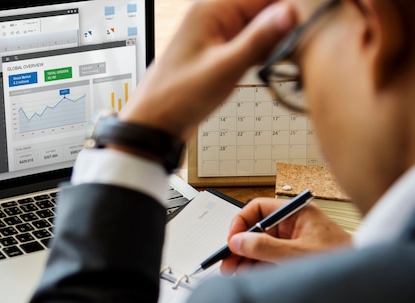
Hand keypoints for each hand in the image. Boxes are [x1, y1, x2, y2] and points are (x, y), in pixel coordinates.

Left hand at [120, 0, 294, 140]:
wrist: (154, 123)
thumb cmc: (176, 97)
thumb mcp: (223, 69)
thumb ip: (258, 40)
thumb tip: (289, 12)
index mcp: (212, 9)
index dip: (292, 5)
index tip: (316, 18)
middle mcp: (216, 15)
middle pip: (265, 5)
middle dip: (288, 20)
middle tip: (311, 40)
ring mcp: (219, 33)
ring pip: (262, 24)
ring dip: (281, 36)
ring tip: (299, 53)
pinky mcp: (222, 50)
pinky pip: (253, 40)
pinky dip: (269, 49)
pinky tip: (282, 61)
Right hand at [220, 198, 352, 274]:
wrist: (364, 282)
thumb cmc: (341, 260)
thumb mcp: (297, 254)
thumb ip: (264, 248)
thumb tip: (238, 242)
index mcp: (296, 213)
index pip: (258, 208)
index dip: (241, 222)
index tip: (232, 239)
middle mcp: (292, 225)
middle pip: (256, 230)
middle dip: (240, 246)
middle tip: (227, 261)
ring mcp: (292, 242)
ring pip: (259, 247)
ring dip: (245, 259)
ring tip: (234, 272)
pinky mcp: (293, 259)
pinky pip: (268, 260)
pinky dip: (255, 267)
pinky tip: (246, 275)